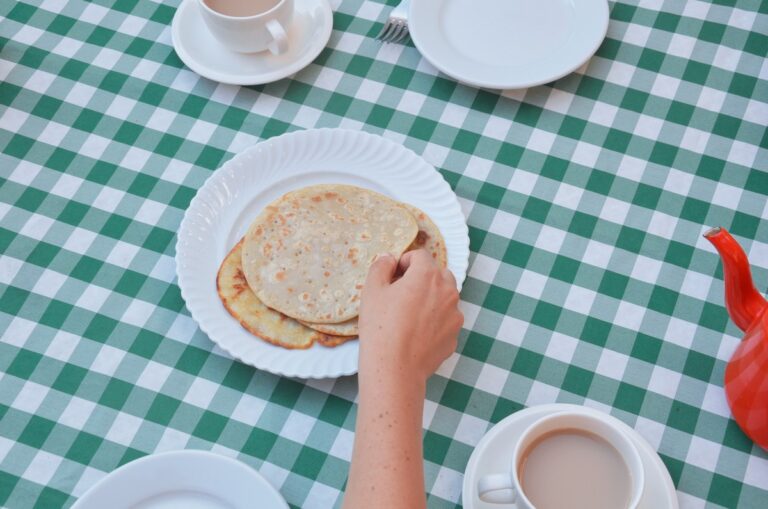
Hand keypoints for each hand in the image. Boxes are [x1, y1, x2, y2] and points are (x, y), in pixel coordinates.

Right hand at [358, 250, 463, 384]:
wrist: (395, 369)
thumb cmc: (381, 327)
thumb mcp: (372, 291)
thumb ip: (381, 267)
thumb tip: (389, 259)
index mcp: (428, 275)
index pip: (419, 256)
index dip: (403, 262)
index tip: (392, 276)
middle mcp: (447, 291)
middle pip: (437, 274)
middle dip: (421, 278)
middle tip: (400, 294)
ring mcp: (454, 315)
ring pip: (444, 298)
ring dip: (429, 299)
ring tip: (408, 315)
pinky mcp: (454, 335)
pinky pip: (445, 320)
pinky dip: (433, 321)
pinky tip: (415, 334)